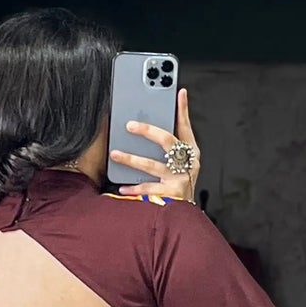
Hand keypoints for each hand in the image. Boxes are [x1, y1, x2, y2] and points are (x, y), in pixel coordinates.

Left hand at [109, 87, 200, 201]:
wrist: (185, 213)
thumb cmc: (180, 181)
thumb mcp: (182, 159)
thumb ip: (176, 136)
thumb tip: (175, 106)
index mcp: (190, 151)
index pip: (186, 127)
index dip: (183, 110)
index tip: (179, 93)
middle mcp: (188, 163)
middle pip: (168, 141)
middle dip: (148, 130)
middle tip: (129, 125)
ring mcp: (179, 179)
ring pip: (153, 165)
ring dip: (132, 159)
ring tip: (115, 154)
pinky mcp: (172, 194)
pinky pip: (149, 189)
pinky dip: (134, 188)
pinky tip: (122, 186)